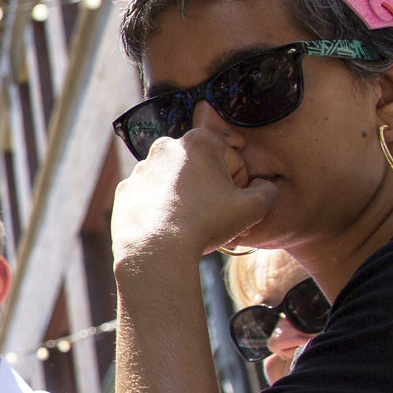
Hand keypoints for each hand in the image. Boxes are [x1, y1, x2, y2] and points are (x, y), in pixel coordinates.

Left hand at [111, 126, 276, 265]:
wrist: (156, 251)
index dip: (239, 182)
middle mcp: (165, 147)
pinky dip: (160, 207)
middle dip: (211, 186)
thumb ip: (267, 190)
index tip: (234, 201)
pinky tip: (168, 226)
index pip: (232, 158)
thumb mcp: (254, 207)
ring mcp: (140, 168)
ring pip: (174, 180)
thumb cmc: (207, 224)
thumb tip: (262, 185)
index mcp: (199, 141)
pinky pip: (151, 196)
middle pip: (201, 166)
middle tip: (213, 212)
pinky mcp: (125, 190)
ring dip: (185, 195)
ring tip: (191, 221)